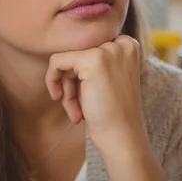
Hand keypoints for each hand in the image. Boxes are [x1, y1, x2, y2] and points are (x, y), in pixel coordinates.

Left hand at [45, 35, 145, 149]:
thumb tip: (62, 52)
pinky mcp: (92, 60)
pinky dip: (52, 79)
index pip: (91, 48)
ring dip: (66, 86)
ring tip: (75, 111)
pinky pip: (57, 61)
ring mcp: (108, 50)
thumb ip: (95, 60)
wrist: (123, 137)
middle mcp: (122, 43)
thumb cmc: (114, 113)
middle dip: (73, 81)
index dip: (84, 73)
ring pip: (68, 59)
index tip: (86, 95)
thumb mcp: (110, 78)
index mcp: (129, 45)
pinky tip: (61, 100)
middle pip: (79, 52)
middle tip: (78, 107)